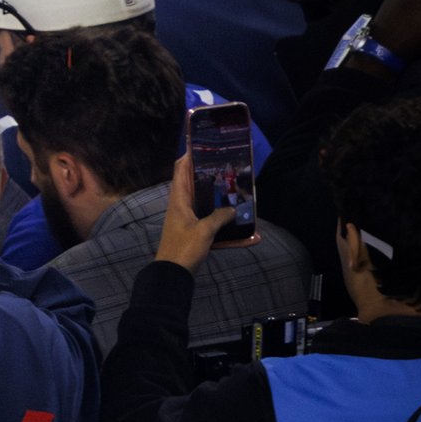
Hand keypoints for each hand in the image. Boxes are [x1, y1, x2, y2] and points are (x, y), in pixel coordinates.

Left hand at [158, 151, 236, 271]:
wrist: (172, 276)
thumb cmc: (184, 249)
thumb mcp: (204, 231)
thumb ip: (219, 217)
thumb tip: (232, 208)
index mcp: (178, 201)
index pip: (180, 171)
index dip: (188, 157)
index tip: (202, 146)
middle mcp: (181, 207)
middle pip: (194, 185)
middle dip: (209, 176)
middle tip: (228, 167)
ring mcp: (187, 221)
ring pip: (204, 204)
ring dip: (219, 199)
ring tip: (238, 192)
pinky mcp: (193, 234)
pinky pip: (212, 225)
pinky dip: (226, 227)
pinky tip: (248, 233)